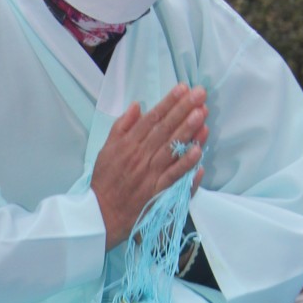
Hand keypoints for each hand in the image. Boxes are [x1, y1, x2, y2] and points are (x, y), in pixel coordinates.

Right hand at [91, 84, 207, 249]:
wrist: (101, 214)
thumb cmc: (105, 180)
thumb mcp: (106, 148)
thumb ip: (122, 126)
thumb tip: (137, 105)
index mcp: (128, 144)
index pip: (152, 118)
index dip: (168, 102)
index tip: (182, 88)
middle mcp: (140, 156)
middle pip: (165, 129)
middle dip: (183, 110)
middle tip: (199, 94)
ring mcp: (150, 174)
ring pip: (171, 149)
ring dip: (187, 132)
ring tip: (201, 115)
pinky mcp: (157, 192)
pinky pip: (174, 177)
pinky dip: (186, 166)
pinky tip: (198, 152)